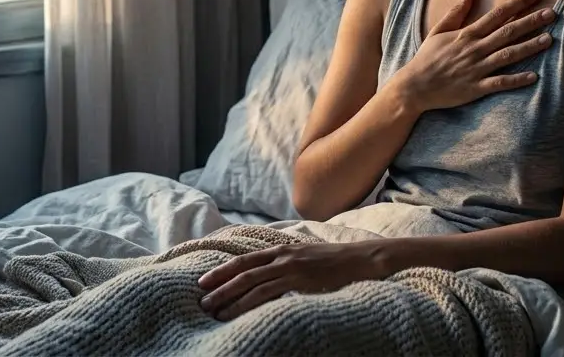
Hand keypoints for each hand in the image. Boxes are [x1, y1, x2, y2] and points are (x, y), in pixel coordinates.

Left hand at [197, 242, 388, 320]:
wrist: (362, 260)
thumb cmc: (337, 263)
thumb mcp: (307, 258)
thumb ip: (288, 265)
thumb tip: (271, 277)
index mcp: (282, 249)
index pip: (245, 260)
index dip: (223, 270)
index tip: (204, 281)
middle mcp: (283, 256)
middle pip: (242, 270)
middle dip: (219, 285)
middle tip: (201, 301)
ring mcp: (291, 267)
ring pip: (251, 283)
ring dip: (230, 297)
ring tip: (214, 311)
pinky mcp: (300, 281)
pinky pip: (269, 293)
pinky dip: (250, 303)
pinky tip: (240, 314)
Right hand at [393, 0, 554, 111]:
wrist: (414, 87)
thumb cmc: (427, 58)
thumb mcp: (439, 30)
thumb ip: (457, 11)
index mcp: (467, 34)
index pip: (497, 15)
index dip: (517, 5)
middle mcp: (475, 49)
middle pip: (507, 32)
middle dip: (531, 22)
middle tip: (552, 14)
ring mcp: (476, 69)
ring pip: (507, 55)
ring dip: (529, 47)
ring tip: (549, 40)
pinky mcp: (476, 88)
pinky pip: (500, 83)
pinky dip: (516, 80)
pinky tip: (534, 76)